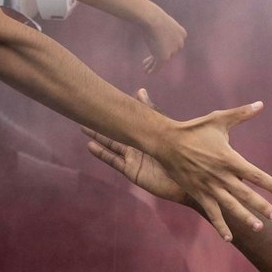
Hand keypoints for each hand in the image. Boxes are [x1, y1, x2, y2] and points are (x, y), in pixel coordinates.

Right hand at [84, 89, 194, 204]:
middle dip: (102, 124)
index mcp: (146, 134)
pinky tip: (90, 145)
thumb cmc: (181, 155)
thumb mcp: (164, 130)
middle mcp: (138, 145)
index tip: (101, 103)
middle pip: (116, 133)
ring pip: (112, 145)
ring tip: (84, 128)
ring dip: (99, 137)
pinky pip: (113, 160)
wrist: (188, 181)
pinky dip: (102, 153)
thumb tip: (139, 90)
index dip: (115, 114)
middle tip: (86, 113)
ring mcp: (134, 158)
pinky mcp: (131, 170)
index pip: (127, 122)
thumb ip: (152, 112)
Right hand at [125, 89, 271, 238]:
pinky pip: (211, 212)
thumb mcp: (218, 120)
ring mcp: (209, 186)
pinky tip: (229, 238)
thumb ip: (241, 114)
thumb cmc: (194, 129)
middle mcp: (221, 175)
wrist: (165, 142)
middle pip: (246, 194)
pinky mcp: (198, 193)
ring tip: (259, 228)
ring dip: (245, 218)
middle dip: (262, 207)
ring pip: (230, 206)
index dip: (271, 185)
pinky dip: (220, 225)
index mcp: (229, 159)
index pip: (256, 175)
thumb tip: (260, 104)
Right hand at [141, 11, 187, 73]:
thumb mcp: (162, 21)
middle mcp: (180, 44)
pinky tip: (147, 72)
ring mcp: (172, 51)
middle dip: (158, 55)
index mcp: (182, 34)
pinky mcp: (164, 57)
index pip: (174, 43)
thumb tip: (156, 31)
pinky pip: (157, 66)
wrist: (153, 19)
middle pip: (169, 52)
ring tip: (145, 67)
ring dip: (152, 64)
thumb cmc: (154, 17)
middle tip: (149, 59)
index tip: (157, 49)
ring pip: (161, 60)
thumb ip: (162, 28)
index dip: (165, 47)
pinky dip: (152, 69)